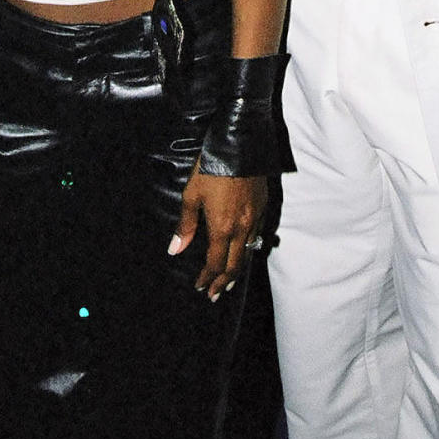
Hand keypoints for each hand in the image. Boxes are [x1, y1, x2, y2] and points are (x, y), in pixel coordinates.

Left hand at [169, 166, 267, 299]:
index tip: (200, 287)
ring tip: (229, 280)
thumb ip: (185, 225)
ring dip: (237, 268)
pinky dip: (249, 248)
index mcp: (222, 227)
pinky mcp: (264, 206)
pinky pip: (257, 235)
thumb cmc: (211, 168)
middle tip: (215, 294)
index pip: (215, 263)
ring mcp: (255, 218)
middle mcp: (242, 228)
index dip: (207, 278)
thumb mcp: (192, 195)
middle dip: (224, 283)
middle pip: (234, 265)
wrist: (240, 143)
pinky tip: (245, 249)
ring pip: (248, 252)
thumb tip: (175, 250)